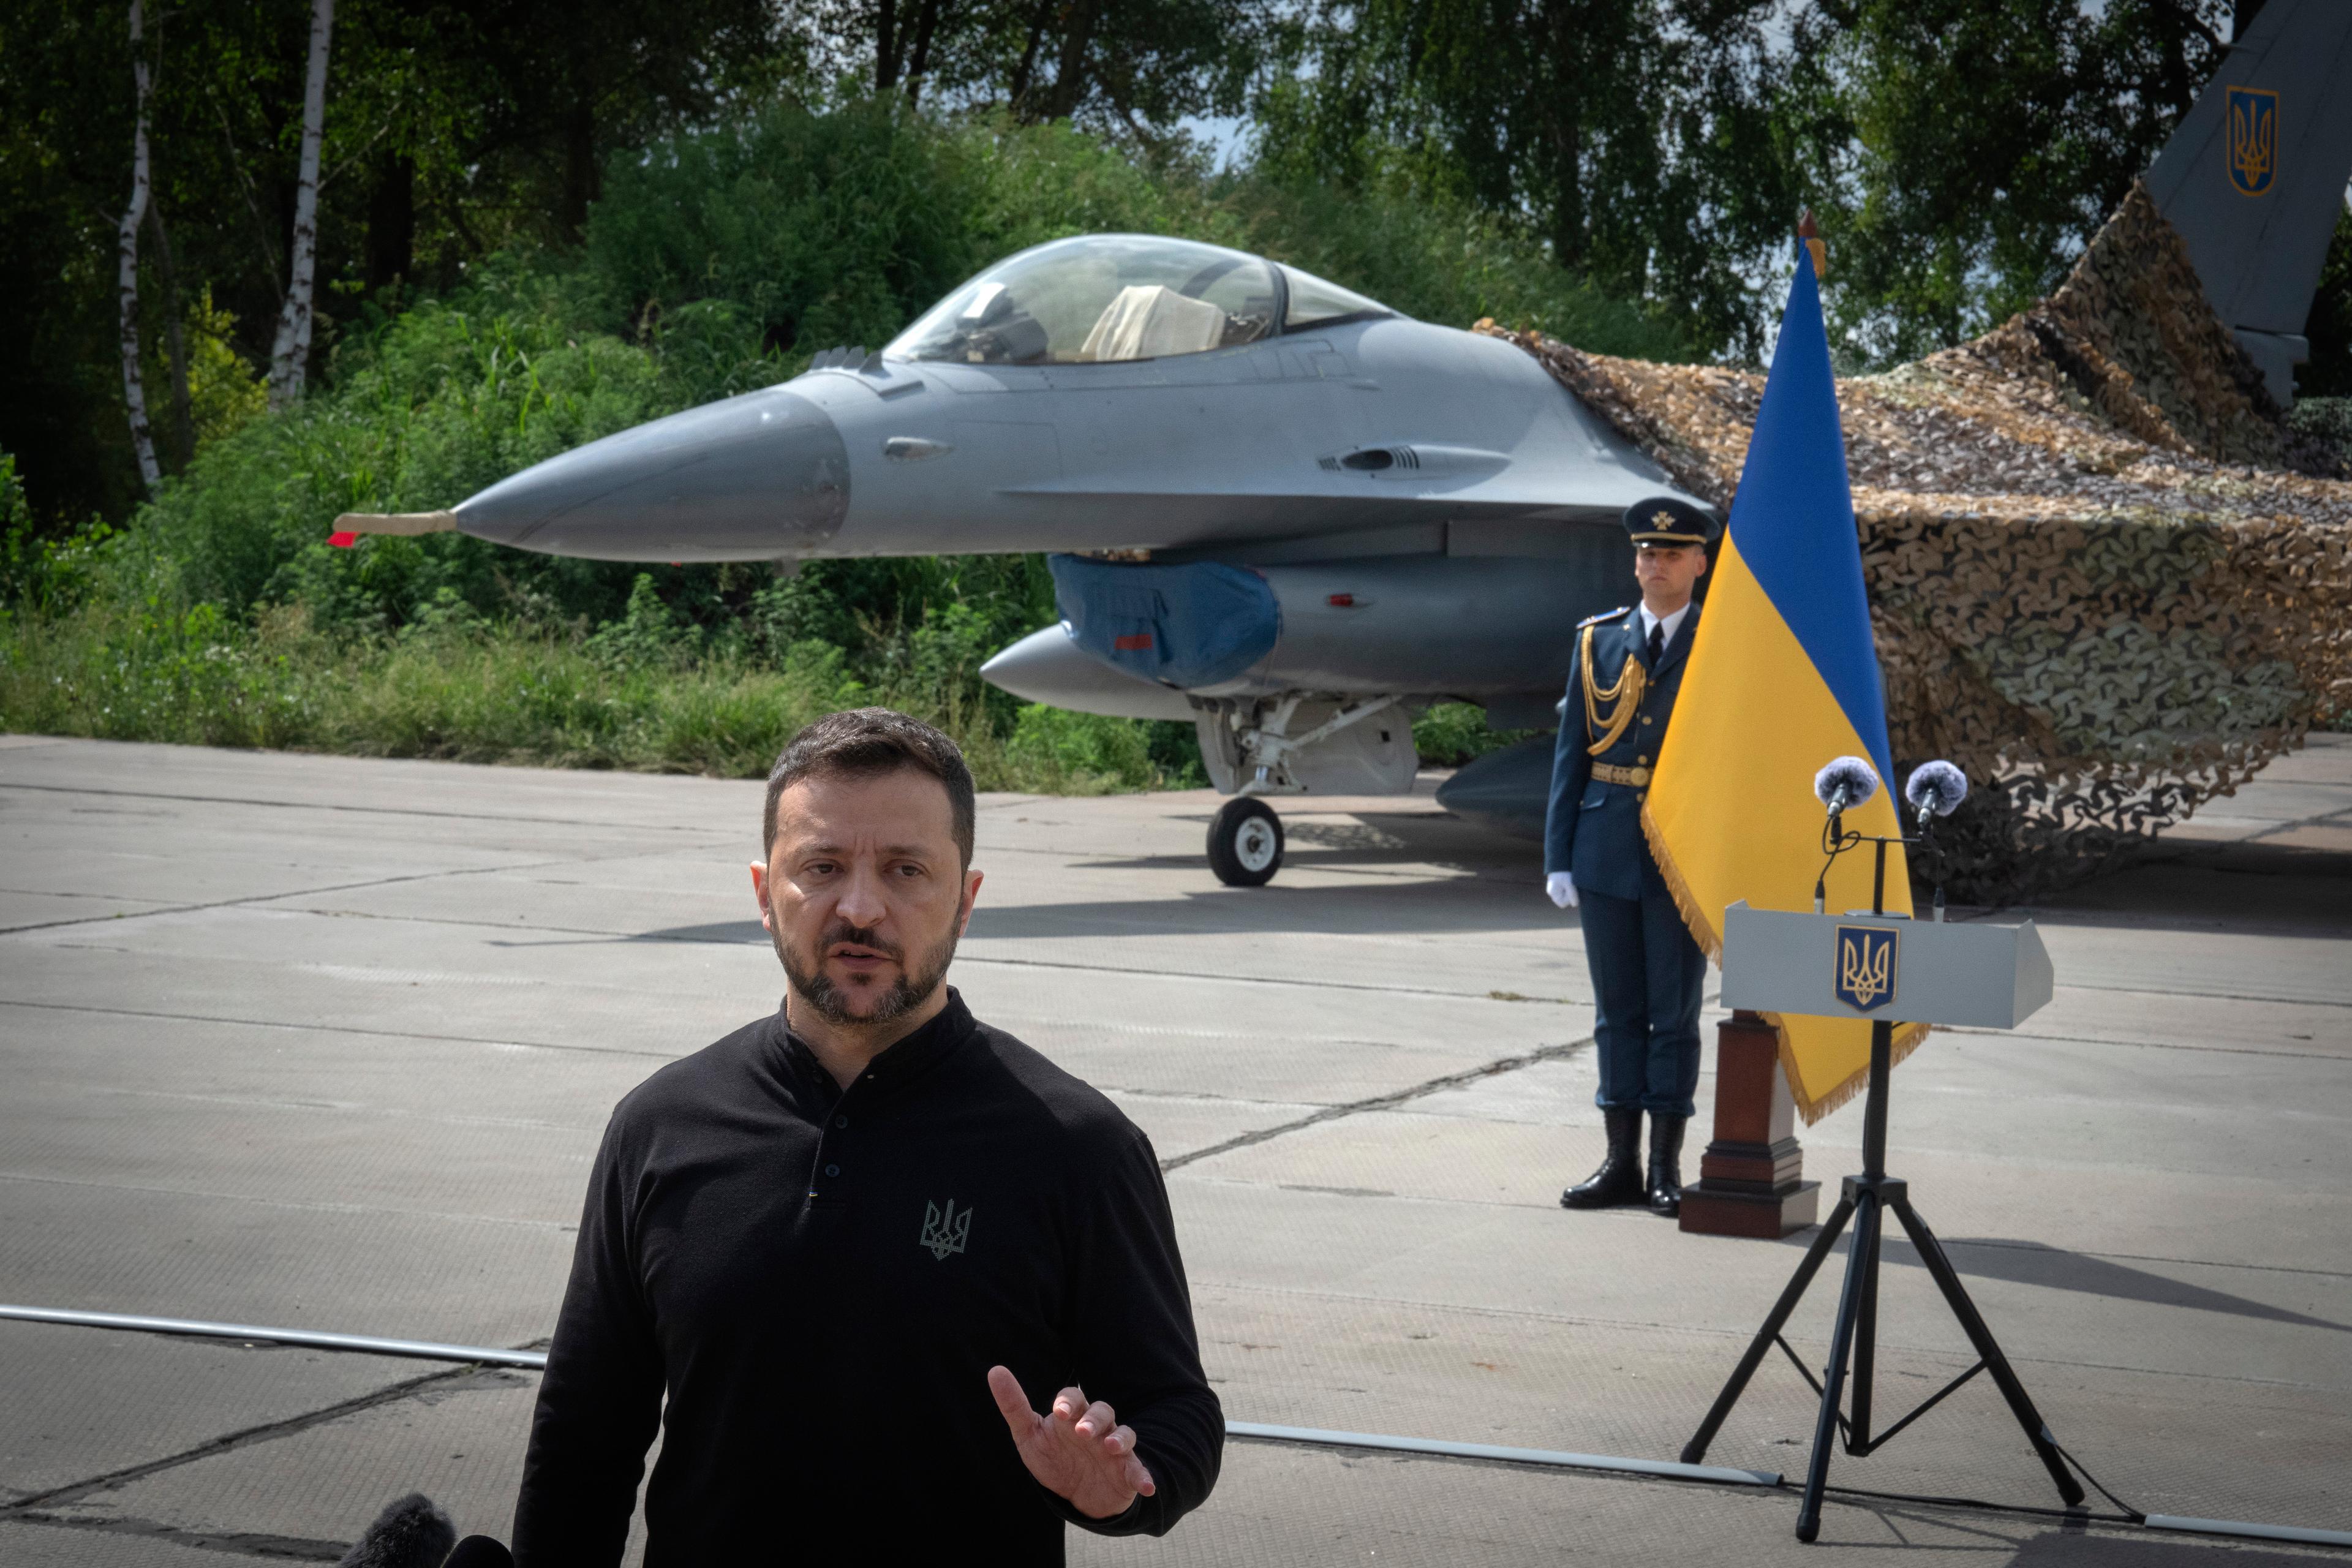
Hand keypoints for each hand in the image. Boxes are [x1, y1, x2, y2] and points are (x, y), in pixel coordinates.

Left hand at [987, 1366, 1154, 1519]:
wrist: (1076, 1493)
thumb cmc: (1053, 1457)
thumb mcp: (1029, 1435)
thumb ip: (1014, 1405)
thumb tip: (994, 1370)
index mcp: (1073, 1416)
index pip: (1074, 1399)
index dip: (1068, 1402)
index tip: (1059, 1412)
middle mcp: (1097, 1427)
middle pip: (1102, 1411)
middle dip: (1094, 1419)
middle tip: (1082, 1432)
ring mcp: (1115, 1448)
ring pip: (1124, 1434)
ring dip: (1120, 1439)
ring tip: (1112, 1447)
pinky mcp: (1128, 1471)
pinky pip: (1138, 1470)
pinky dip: (1144, 1476)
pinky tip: (1146, 1486)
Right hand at [1546, 871, 1577, 908]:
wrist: (1560, 860)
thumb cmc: (1563, 872)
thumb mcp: (1569, 884)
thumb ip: (1572, 895)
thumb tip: (1575, 905)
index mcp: (1553, 893)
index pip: (1563, 904)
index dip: (1569, 899)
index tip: (1572, 890)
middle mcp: (1553, 892)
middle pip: (1564, 899)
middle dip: (1570, 894)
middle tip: (1573, 885)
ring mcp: (1555, 888)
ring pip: (1565, 894)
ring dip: (1570, 890)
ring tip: (1571, 881)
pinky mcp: (1558, 884)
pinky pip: (1565, 889)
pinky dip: (1569, 886)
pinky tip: (1570, 880)